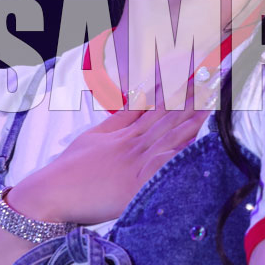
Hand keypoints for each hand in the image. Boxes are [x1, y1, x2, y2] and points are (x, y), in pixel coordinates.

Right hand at [8, 78, 211, 225]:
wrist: (50, 193)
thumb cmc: (70, 169)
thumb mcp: (95, 135)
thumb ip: (121, 117)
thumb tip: (140, 96)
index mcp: (126, 132)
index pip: (158, 105)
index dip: (179, 88)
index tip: (196, 71)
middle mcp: (135, 143)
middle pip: (170, 116)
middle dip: (193, 96)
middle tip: (213, 76)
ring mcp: (137, 162)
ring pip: (171, 135)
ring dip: (194, 117)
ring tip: (213, 100)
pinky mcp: (136, 184)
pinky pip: (164, 166)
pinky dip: (181, 153)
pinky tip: (199, 143)